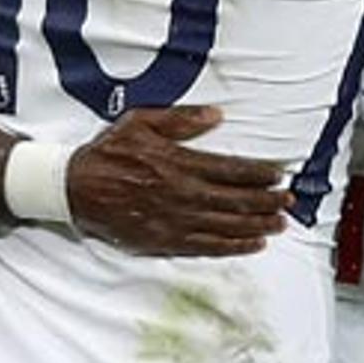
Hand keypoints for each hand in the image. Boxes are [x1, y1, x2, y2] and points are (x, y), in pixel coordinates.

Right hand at [67, 106, 293, 256]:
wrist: (74, 188)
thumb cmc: (109, 152)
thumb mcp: (141, 122)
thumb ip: (181, 120)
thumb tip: (216, 115)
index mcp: (178, 163)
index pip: (230, 170)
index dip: (259, 174)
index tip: (279, 175)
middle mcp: (181, 194)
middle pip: (235, 201)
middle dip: (267, 202)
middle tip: (289, 201)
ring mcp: (174, 221)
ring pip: (226, 226)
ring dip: (257, 225)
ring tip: (280, 224)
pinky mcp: (164, 241)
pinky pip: (206, 247)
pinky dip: (233, 246)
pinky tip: (253, 244)